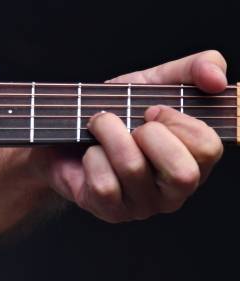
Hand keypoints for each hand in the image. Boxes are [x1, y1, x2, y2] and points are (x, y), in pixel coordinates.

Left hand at [35, 50, 227, 222]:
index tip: (152, 110)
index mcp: (195, 159)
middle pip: (183, 174)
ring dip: (109, 135)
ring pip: (134, 170)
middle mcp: (176, 190)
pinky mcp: (111, 212)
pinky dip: (91, 158)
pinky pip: (104, 185)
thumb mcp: (155, 82)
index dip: (178, 122)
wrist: (62, 132)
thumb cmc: (117, 112)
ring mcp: (144, 205)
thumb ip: (194, 69)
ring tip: (100, 125)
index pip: (209, 149)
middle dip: (148, 135)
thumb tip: (217, 78)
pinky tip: (90, 153)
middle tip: (130, 124)